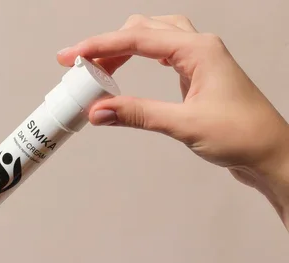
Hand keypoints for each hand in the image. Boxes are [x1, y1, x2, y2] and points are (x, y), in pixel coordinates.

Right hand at [58, 15, 288, 224]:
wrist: (269, 152)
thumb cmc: (241, 135)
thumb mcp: (184, 125)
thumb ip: (139, 114)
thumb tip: (99, 111)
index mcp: (198, 50)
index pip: (138, 39)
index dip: (100, 46)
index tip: (72, 55)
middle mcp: (199, 48)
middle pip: (144, 30)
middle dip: (108, 44)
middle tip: (80, 65)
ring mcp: (200, 60)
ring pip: (154, 38)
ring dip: (124, 49)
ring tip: (98, 70)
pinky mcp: (198, 76)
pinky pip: (162, 55)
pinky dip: (139, 60)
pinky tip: (127, 73)